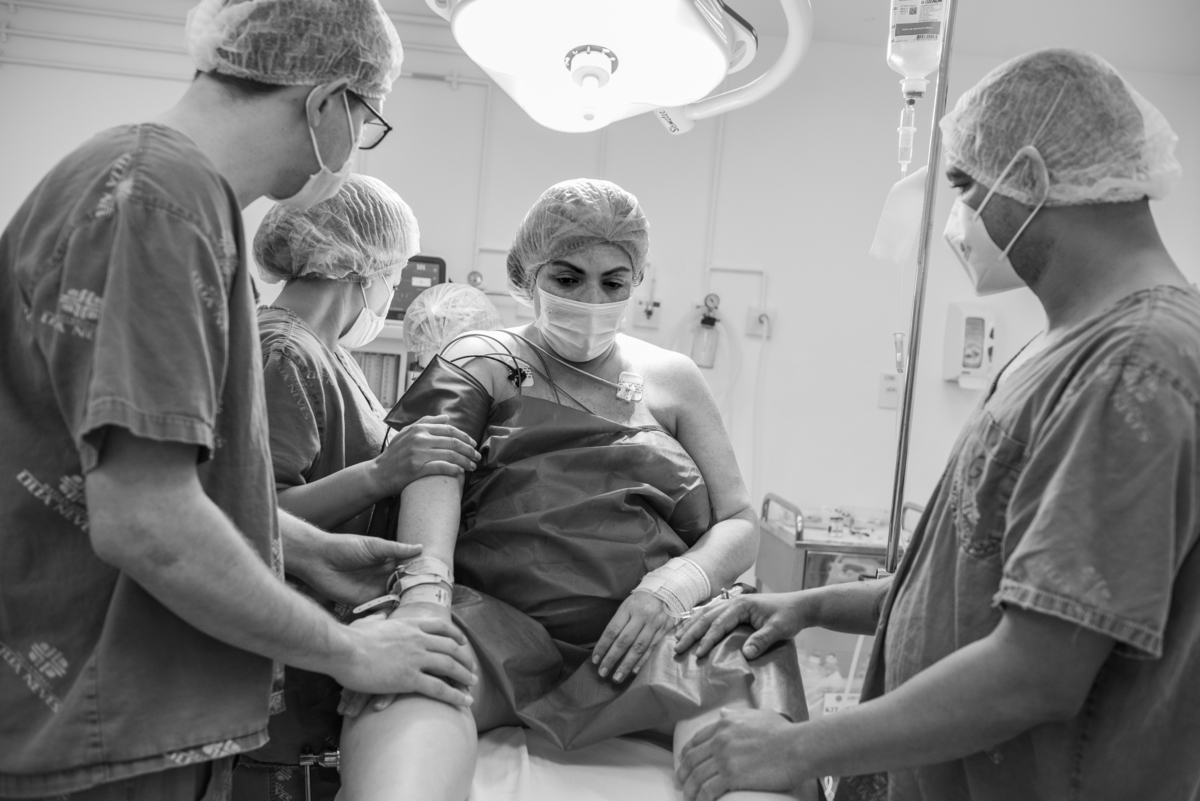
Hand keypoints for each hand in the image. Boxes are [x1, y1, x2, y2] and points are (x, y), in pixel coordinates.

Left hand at [299, 532, 421, 607]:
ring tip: (420, 608)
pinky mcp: (363, 602)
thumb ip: (395, 549)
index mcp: (387, 561)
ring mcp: (374, 590)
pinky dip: (389, 612)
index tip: (436, 578)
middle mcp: (383, 576)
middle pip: (404, 586)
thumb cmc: (345, 547)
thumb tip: (419, 547)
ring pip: (394, 598)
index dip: (420, 573)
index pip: (408, 569)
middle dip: (415, 591)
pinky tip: (401, 615)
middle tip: (432, 598)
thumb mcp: (373, 545)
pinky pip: (380, 608)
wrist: (318, 559)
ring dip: (404, 602)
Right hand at [334, 606, 476, 711]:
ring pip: (450, 666)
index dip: (455, 635)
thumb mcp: (368, 622)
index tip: (462, 643)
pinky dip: (455, 696)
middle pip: (451, 647)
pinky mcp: (409, 678)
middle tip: (472, 669)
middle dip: (465, 659)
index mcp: (409, 625)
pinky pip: (439, 688)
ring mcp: (416, 658)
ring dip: (465, 676)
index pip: (441, 626)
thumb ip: (378, 618)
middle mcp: (418, 639)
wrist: (343, 650)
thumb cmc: (350, 638)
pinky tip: (464, 702)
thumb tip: (379, 615)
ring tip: (473, 685)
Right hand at [374, 415, 480, 495]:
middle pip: (453, 442)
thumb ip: (426, 422)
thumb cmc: (394, 454)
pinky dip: (453, 469)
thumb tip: (447, 417)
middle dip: (469, 450)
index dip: (465, 437)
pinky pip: (441, 467)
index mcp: (419, 429)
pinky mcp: (417, 469)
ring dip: (465, 461)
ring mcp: (418, 454)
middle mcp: (420, 439)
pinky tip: (460, 472)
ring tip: (472, 466)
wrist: (378, 474)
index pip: (449, 430)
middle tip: (477, 457)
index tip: (473, 444)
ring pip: (450, 455)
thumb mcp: (407, 433)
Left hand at [591, 591, 672, 683]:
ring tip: (617, 677)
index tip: (595, 660)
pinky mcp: (665, 630)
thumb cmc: (640, 602)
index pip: (612, 630)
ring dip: (626, 664)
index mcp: (628, 608)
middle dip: (612, 658)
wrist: (666, 591)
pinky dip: (642, 661)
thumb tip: (605, 647)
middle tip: (603, 672)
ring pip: (639, 647)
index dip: (603, 646)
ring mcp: (655, 624)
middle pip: (624, 641)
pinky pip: (652, 649)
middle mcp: (642, 616)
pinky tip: (634, 671)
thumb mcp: (626, 606)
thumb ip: (618, 623)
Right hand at [675, 591, 811, 659]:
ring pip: (705, 614)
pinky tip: (691, 628)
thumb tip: (746, 654)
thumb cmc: (789, 616)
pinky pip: (711, 614)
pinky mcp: (734, 609)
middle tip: (677, 648)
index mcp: (741, 605)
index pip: (719, 624)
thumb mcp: (779, 629)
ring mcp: (732, 604)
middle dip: (691, 633)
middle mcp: (733, 602)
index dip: (707, 639)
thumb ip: (762, 640)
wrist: (799, 606)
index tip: (698, 654)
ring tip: (676, 638)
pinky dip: (698, 621)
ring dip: (691, 626)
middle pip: (706, 617)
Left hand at [677, 708, 801, 800]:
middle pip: (692, 760)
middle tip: (679, 785)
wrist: (796, 747)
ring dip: (689, 790)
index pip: (696, 740)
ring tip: (688, 797)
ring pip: (697, 777)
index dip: (686, 754)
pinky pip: (708, 790)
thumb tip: (723, 713)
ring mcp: (724, 758)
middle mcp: (720, 739)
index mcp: (724, 724)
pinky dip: (702, 798)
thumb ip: (736, 715)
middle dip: (682, 774)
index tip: (683, 764)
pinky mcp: (731, 776)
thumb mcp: (756, 715)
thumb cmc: (782, 732)